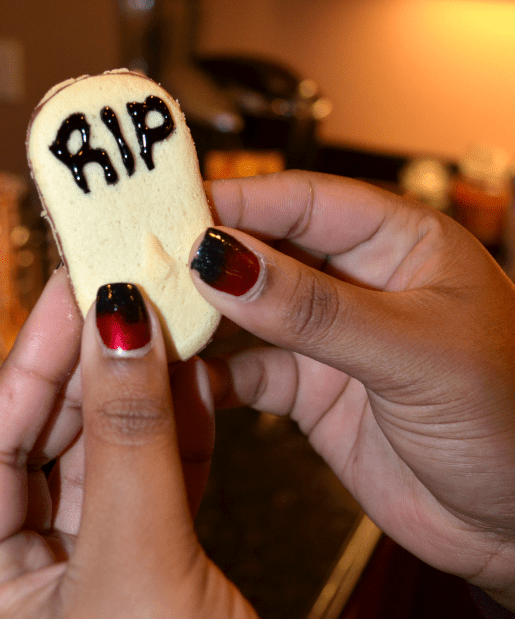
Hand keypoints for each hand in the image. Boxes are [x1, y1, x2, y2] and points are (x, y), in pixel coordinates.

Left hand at [0, 268, 264, 618]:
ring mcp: (89, 571)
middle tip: (124, 294)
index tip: (70, 290)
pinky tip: (197, 382)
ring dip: (142, 391)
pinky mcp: (151, 568)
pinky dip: (179, 432)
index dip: (28, 360)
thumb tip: (120, 324)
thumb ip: (129, 442)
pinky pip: (153, 481)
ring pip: (107, 455)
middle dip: (91, 367)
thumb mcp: (137, 566)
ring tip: (166, 325)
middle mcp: (23, 578)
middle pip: (46, 442)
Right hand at [192, 171, 514, 610]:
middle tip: (141, 255)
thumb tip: (223, 262)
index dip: (236, 202)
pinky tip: (184, 377)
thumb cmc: (508, 418)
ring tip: (149, 312)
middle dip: (205, 254)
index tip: (171, 209)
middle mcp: (356, 279)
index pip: (303, 200)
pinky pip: (248, 371)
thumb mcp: (412, 351)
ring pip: (248, 309)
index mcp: (398, 241)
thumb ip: (313, 309)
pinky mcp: (311, 386)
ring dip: (202, 314)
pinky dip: (213, 376)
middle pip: (265, 248)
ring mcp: (329, 334)